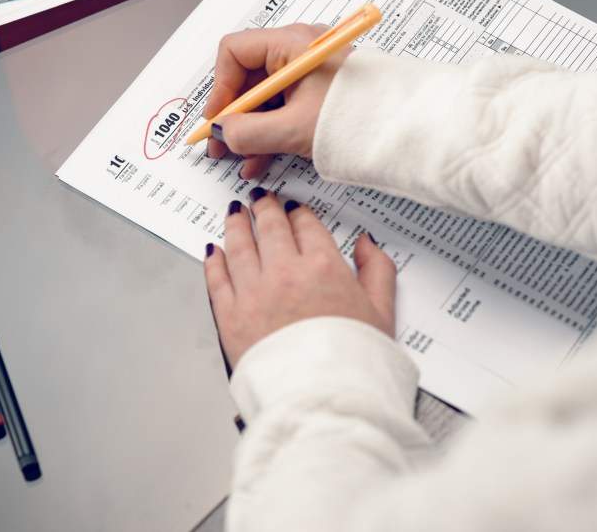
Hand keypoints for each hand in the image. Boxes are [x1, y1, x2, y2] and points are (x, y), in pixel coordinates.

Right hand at [204, 24, 350, 178]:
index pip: (235, 51)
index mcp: (293, 43)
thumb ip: (249, 132)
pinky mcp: (320, 91)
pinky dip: (271, 130)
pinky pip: (285, 106)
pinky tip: (262, 157)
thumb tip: (222, 133)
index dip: (220, 86)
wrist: (402, 127)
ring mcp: (310, 71)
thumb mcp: (293, 129)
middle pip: (248, 76)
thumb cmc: (359, 116)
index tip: (218, 118)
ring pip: (266, 97)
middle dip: (233, 114)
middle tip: (222, 143)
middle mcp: (300, 50)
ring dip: (251, 128)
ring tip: (243, 158)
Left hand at [204, 187, 396, 369]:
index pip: (306, 226)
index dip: (298, 213)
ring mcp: (253, 293)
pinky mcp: (230, 317)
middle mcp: (285, 273)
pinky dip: (214, 260)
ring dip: (236, 225)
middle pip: (270, 228)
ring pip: (239, 246)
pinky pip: (217, 279)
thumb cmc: (353, 362)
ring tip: (234, 213)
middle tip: (260, 199)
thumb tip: (367, 243)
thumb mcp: (382, 311)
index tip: (293, 208)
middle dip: (264, 208)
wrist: (321, 399)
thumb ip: (378, 269)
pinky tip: (214, 251)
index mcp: (323, 267)